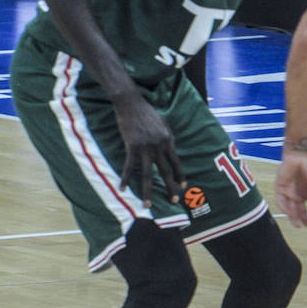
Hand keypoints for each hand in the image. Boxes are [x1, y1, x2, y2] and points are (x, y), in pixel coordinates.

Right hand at [113, 93, 182, 207]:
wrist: (131, 103)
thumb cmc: (147, 112)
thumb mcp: (163, 124)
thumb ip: (166, 138)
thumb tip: (168, 150)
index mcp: (168, 140)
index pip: (176, 162)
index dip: (180, 175)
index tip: (183, 186)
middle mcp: (159, 146)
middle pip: (166, 171)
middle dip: (170, 187)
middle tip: (174, 201)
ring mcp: (145, 147)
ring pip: (148, 174)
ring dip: (148, 191)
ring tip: (147, 204)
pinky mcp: (131, 147)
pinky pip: (129, 167)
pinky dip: (126, 179)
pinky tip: (123, 189)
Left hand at [276, 146, 306, 234]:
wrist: (299, 155)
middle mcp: (301, 196)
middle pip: (303, 213)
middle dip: (306, 221)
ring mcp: (290, 194)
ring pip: (292, 210)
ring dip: (296, 218)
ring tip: (299, 224)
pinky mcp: (280, 189)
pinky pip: (282, 202)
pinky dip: (286, 208)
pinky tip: (290, 213)